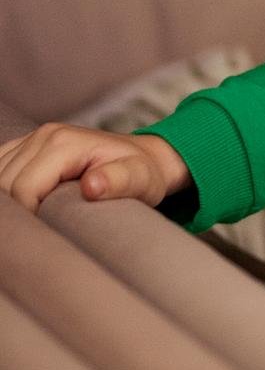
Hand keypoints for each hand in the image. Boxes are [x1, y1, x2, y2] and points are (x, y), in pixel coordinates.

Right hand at [0, 123, 190, 215]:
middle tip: (43, 231)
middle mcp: (44, 135)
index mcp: (64, 143)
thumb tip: (92, 186)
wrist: (145, 156)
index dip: (30, 217)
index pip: (23, 188)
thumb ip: (118, 182)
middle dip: (18, 212)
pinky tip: (24, 205)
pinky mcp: (27, 146)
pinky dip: (6, 190)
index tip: (50, 234)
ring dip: (10, 202)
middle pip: (5, 184)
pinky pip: (0, 167)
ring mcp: (34, 138)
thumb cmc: (142, 173)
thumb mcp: (140, 179)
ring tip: (35, 220)